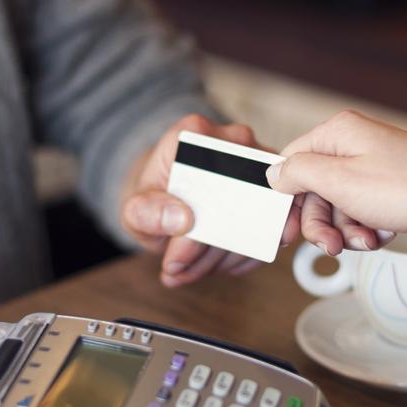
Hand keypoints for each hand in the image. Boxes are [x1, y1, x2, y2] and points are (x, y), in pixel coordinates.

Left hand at [120, 114, 300, 286]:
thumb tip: (184, 220)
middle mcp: (234, 142)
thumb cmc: (152, 199)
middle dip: (210, 252)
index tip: (175, 260)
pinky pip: (270, 231)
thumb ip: (149, 212)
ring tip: (188, 270)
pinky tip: (212, 265)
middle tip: (180, 271)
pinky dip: (242, 258)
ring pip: (258, 223)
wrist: (165, 198)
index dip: (199, 231)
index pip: (211, 184)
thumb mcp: (135, 209)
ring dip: (225, 258)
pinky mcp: (272, 192)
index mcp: (196, 134)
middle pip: (239, 204)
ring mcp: (258, 166)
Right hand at [267, 110, 406, 255]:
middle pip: (314, 189)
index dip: (285, 198)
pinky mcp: (393, 189)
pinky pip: (363, 213)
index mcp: (339, 132)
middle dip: (321, 223)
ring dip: (347, 231)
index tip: (284, 229)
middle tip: (330, 246)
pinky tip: (383, 235)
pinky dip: (368, 229)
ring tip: (366, 242)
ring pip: (339, 206)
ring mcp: (377, 166)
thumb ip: (297, 173)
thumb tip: (274, 172)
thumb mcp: (338, 181)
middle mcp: (357, 144)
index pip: (292, 161)